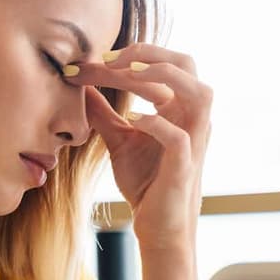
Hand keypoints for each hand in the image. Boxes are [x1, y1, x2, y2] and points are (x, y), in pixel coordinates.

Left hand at [62, 44, 212, 251]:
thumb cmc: (145, 182)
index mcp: (179, 107)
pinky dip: (155, 123)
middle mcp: (192, 117)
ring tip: (127, 74)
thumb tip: (80, 86)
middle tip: (108, 59)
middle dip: (149, 53)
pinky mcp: (185, 165)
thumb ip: (103, 113)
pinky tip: (131, 119)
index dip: (124, 58)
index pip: (158, 66)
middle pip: (187, 63)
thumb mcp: (118, 140)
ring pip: (199, 92)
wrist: (156, 226)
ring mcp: (194, 140)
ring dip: (164, 76)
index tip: (85, 64)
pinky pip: (179, 136)